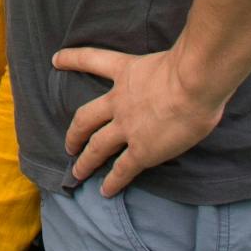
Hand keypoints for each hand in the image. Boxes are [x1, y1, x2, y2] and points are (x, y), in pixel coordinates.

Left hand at [55, 45, 226, 196]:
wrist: (194, 84)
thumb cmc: (192, 67)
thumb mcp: (168, 60)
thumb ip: (164, 72)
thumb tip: (178, 81)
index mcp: (126, 72)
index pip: (92, 60)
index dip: (72, 59)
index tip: (56, 59)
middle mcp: (119, 101)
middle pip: (85, 118)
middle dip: (74, 133)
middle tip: (68, 145)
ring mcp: (127, 127)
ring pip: (97, 147)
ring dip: (86, 161)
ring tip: (77, 173)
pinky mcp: (142, 151)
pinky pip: (122, 170)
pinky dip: (113, 182)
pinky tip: (106, 191)